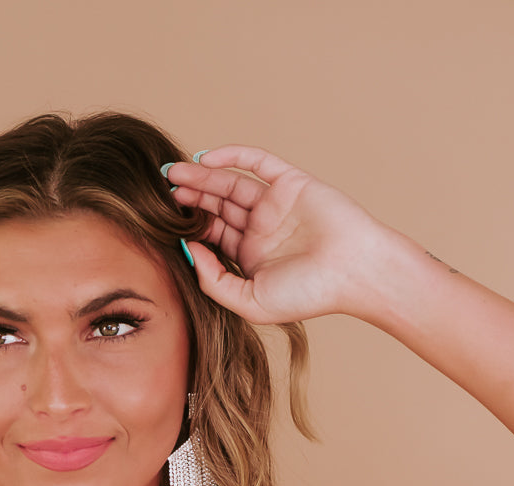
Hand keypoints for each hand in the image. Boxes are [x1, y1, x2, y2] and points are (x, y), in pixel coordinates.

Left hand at [166, 146, 396, 324]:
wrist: (353, 272)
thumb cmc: (308, 295)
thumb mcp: (249, 301)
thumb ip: (215, 281)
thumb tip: (187, 249)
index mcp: (251, 258)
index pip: (212, 236)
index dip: (188, 227)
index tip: (160, 223)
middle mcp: (261, 229)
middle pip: (216, 207)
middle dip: (189, 198)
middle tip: (159, 190)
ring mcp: (275, 204)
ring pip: (230, 184)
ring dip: (202, 178)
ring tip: (173, 175)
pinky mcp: (290, 182)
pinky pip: (256, 163)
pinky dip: (231, 156)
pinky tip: (204, 159)